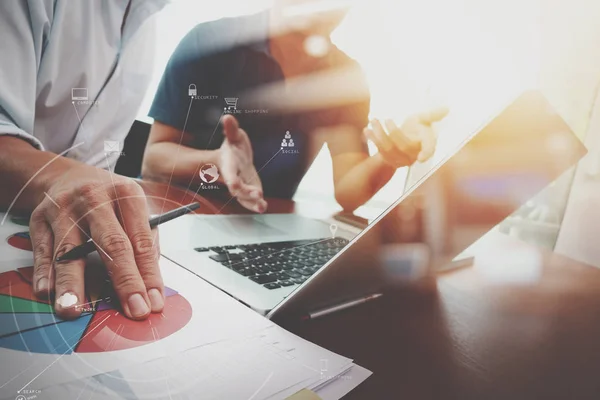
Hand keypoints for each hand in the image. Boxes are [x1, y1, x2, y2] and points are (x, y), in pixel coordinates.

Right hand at [30, 166, 162, 319]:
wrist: (69, 175)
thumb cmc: (110, 201)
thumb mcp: (134, 209)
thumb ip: (145, 242)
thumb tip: (149, 285)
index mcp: (128, 195)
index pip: (141, 241)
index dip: (149, 275)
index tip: (153, 303)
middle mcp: (96, 199)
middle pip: (112, 244)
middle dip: (125, 281)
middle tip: (133, 310)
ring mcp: (66, 208)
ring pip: (69, 251)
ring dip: (71, 283)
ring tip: (73, 310)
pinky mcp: (40, 218)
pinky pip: (42, 250)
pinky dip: (44, 273)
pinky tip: (47, 292)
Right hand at [217, 115, 267, 212]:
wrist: (233, 161)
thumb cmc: (233, 148)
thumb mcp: (234, 137)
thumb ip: (231, 129)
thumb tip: (227, 117)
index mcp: (229, 166)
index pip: (229, 173)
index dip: (231, 178)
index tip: (233, 183)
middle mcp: (234, 178)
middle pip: (237, 189)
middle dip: (246, 192)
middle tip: (257, 195)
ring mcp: (241, 187)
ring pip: (244, 198)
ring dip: (252, 202)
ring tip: (261, 206)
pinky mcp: (249, 191)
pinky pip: (251, 201)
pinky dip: (256, 205)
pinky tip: (263, 207)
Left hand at [364, 107, 448, 167]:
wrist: (403, 139)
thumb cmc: (416, 127)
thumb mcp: (423, 119)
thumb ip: (432, 114)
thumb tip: (447, 108)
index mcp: (426, 143)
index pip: (429, 148)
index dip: (427, 153)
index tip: (421, 158)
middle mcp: (414, 154)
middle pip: (404, 146)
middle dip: (394, 132)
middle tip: (386, 119)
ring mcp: (401, 159)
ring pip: (389, 148)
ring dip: (379, 134)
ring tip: (373, 119)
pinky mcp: (389, 159)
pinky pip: (379, 151)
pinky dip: (372, 139)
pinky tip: (366, 129)